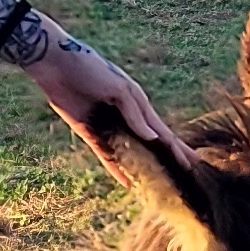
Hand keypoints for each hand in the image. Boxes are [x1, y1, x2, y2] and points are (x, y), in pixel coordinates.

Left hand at [26, 35, 197, 187]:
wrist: (56, 64)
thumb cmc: (91, 68)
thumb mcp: (118, 88)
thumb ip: (135, 114)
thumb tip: (154, 138)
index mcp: (138, 103)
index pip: (162, 131)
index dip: (177, 147)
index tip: (192, 162)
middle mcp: (126, 117)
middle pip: (150, 144)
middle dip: (166, 160)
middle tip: (183, 178)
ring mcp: (108, 126)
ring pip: (129, 153)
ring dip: (142, 168)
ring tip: (157, 186)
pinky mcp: (89, 132)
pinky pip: (106, 155)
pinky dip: (116, 169)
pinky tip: (126, 182)